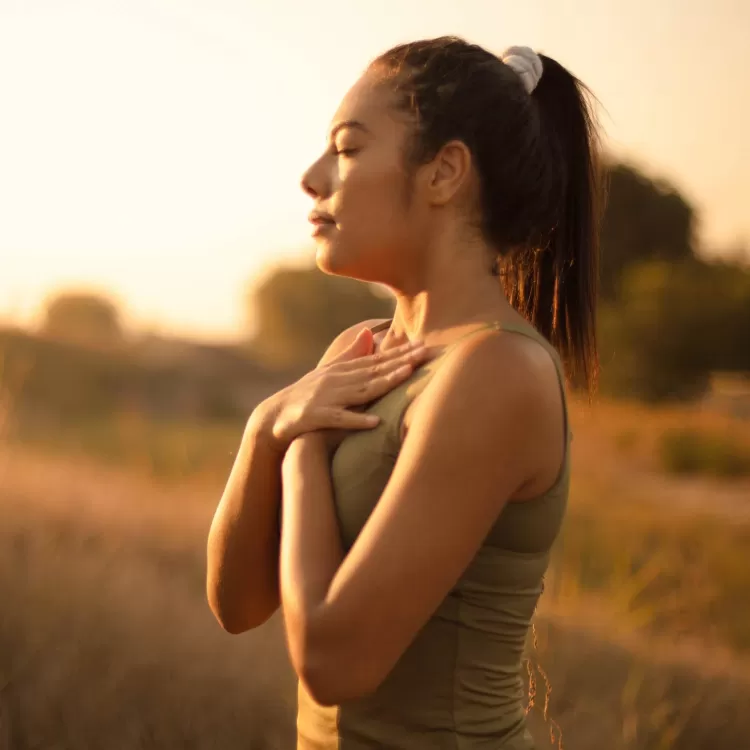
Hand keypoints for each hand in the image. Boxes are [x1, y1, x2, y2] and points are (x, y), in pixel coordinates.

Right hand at [252, 328, 430, 453]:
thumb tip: (368, 332)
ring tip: (407, 375)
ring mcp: (328, 397)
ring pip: (361, 389)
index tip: (423, 345)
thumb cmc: (307, 395)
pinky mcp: (318, 417)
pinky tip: (375, 421)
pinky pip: (340, 419)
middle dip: (401, 361)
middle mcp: (338, 380)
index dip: (401, 353)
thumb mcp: (329, 372)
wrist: (274, 416)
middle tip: (426, 353)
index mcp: (343, 370)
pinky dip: (357, 420)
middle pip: (375, 370)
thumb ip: (350, 354)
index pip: (377, 360)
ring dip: (385, 382)